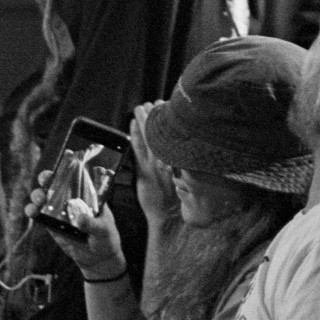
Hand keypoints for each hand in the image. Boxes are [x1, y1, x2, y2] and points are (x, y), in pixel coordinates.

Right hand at [25, 171, 125, 278]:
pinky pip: (41, 217)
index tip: (59, 166)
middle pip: (57, 185)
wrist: (98, 259)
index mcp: (87, 196)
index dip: (66, 169)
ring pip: (45, 199)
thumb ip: (93, 224)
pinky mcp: (52, 226)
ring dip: (38, 196)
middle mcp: (72, 201)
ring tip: (38, 199)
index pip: (76, 178)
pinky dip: (34, 212)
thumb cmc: (106, 238)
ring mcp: (61, 213)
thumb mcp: (104, 230)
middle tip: (45, 180)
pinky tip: (31, 212)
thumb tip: (81, 219)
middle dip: (47, 179)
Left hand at [129, 101, 175, 224]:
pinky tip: (132, 123)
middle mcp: (168, 160)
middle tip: (153, 102)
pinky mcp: (144, 172)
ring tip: (141, 107)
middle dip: (156, 116)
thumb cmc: (179, 199)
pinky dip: (135, 135)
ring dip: (145, 121)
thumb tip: (184, 145)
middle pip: (161, 132)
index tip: (166, 105)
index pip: (173, 134)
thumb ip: (183, 162)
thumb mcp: (188, 178)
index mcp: (179, 160)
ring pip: (149, 138)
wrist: (169, 217)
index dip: (168, 118)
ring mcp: (155, 165)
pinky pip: (138, 149)